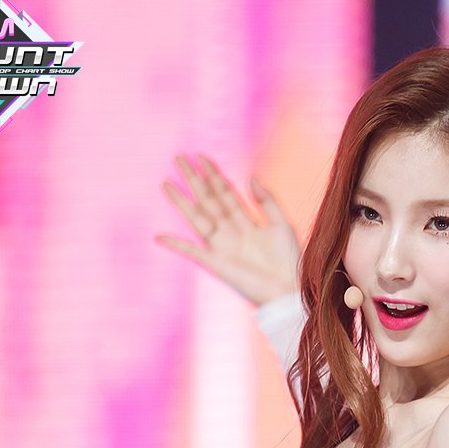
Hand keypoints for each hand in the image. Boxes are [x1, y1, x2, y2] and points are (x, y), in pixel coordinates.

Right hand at [156, 154, 301, 305]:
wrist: (288, 290)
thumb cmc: (288, 261)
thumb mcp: (282, 225)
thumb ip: (267, 201)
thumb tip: (251, 177)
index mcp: (246, 222)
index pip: (225, 193)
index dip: (214, 174)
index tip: (202, 156)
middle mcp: (231, 232)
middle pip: (208, 200)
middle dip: (194, 180)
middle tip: (179, 159)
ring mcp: (222, 246)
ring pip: (198, 218)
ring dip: (182, 201)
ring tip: (167, 183)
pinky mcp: (216, 263)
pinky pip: (192, 252)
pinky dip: (176, 245)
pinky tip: (160, 236)